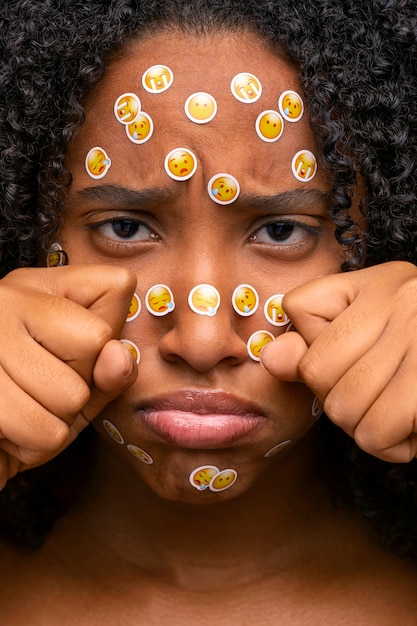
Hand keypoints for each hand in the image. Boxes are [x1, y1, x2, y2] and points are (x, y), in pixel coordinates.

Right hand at [0, 265, 137, 488]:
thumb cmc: (32, 409)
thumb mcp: (81, 381)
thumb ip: (111, 367)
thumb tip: (118, 356)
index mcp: (35, 286)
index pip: (115, 287)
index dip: (106, 339)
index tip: (69, 355)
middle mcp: (6, 299)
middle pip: (95, 342)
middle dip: (80, 385)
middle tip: (40, 390)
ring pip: (72, 394)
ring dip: (57, 421)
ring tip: (23, 412)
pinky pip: (45, 431)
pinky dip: (34, 446)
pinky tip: (8, 432)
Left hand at [261, 261, 416, 462]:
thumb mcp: (373, 327)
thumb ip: (318, 336)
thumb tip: (273, 359)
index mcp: (380, 281)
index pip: (298, 308)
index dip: (314, 344)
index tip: (350, 353)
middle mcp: (404, 302)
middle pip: (317, 371)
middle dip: (337, 395)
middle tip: (376, 392)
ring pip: (343, 409)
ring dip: (363, 424)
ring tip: (395, 409)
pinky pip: (376, 435)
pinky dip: (390, 445)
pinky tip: (412, 427)